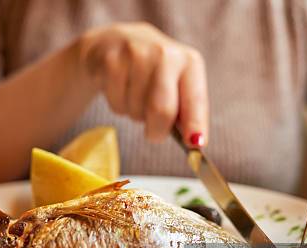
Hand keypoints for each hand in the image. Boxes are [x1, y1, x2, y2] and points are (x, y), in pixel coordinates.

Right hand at [78, 22, 208, 146]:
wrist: (113, 42)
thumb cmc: (151, 73)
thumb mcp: (176, 83)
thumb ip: (187, 111)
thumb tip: (195, 143)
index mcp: (189, 61)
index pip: (195, 100)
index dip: (195, 125)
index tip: (194, 145)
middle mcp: (165, 54)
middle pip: (162, 110)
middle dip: (157, 131)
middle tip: (154, 134)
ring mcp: (136, 54)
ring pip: (136, 111)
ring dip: (135, 115)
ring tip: (135, 96)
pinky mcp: (111, 60)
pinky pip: (116, 104)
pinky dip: (118, 106)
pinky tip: (120, 88)